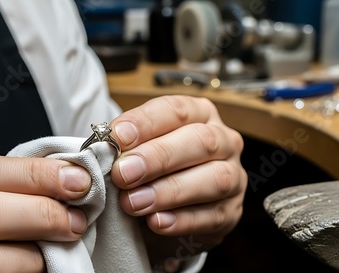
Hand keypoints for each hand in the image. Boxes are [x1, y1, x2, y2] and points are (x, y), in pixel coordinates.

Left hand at [110, 95, 246, 253]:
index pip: (176, 110)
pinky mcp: (231, 212)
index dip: (146, 122)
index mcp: (199, 114)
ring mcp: (233, 177)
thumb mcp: (140, 150)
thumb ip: (127, 147)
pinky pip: (213, 216)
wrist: (168, 211)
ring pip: (214, 179)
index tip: (117, 137)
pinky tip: (156, 222)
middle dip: (158, 157)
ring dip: (169, 191)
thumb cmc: (152, 170)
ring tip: (134, 203)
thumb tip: (104, 149)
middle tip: (123, 174)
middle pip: (200, 141)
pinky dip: (182, 221)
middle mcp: (223, 141)